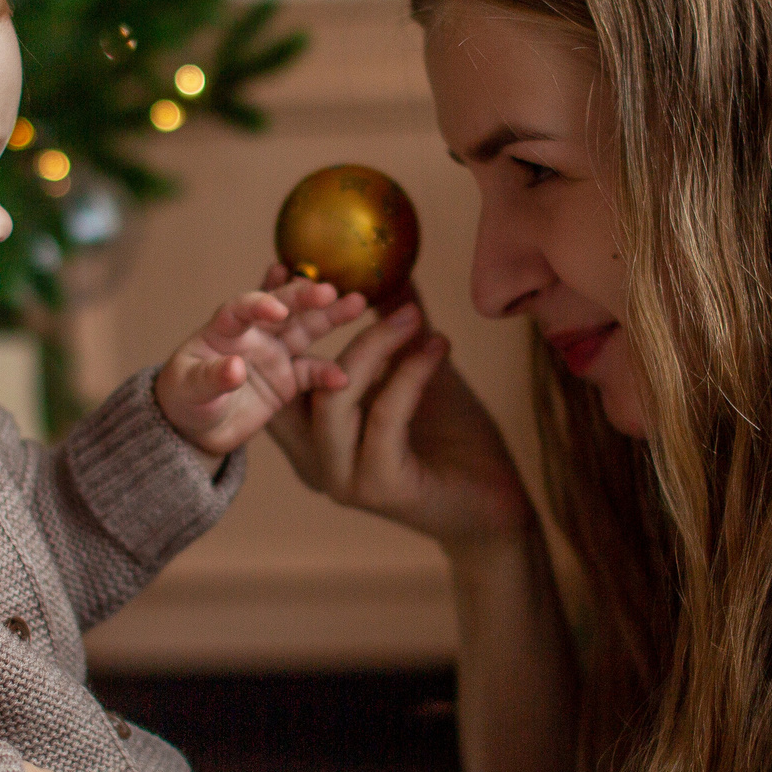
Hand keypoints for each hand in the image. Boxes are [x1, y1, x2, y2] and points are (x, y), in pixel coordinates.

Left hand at [156, 279, 367, 456]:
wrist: (198, 429)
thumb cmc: (185, 399)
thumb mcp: (190, 389)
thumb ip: (211, 377)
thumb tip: (235, 367)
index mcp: (224, 328)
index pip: (242, 307)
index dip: (259, 303)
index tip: (275, 310)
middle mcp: (254, 334)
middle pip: (283, 309)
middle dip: (305, 298)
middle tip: (330, 290)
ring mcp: (275, 354)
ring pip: (305, 330)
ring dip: (330, 317)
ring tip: (358, 303)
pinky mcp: (289, 379)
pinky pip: (312, 373)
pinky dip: (328, 374)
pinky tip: (343, 378)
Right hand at [260, 268, 533, 552]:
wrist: (494, 506)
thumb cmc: (454, 438)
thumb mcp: (416, 369)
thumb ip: (395, 325)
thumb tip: (389, 265)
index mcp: (311, 432)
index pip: (278, 371)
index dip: (279, 320)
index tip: (289, 266)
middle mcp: (315, 458)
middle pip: (293, 382)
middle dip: (315, 326)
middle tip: (358, 286)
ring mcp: (343, 476)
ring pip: (335, 399)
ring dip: (374, 348)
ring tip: (413, 317)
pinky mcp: (379, 487)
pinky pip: (384, 418)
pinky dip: (410, 375)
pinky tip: (439, 346)